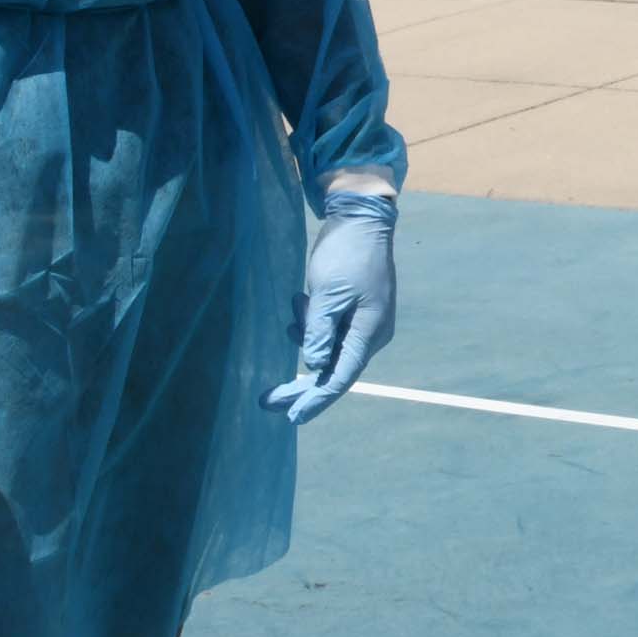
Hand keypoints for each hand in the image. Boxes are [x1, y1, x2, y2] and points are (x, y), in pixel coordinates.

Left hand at [264, 184, 397, 424]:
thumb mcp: (327, 293)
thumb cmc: (346, 254)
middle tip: (266, 401)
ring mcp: (365, 321)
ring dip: (306, 337)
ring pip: (330, 348)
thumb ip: (319, 331)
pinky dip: (312, 325)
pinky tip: (301, 303)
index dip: (315, 400)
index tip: (291, 417)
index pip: (340, 377)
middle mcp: (371, 333)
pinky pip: (331, 330)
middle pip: (334, 369)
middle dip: (301, 385)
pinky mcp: (356, 308)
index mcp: (368, 332)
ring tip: (297, 304)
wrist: (362, 219)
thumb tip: (312, 366)